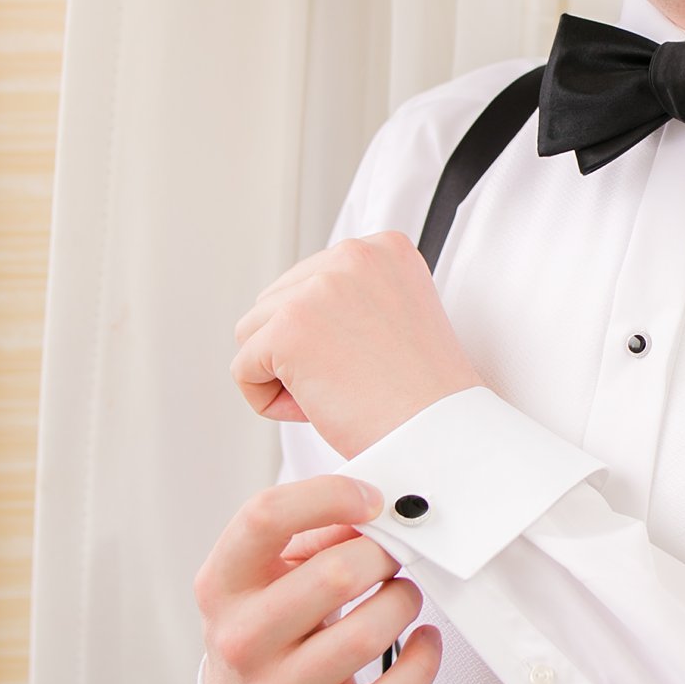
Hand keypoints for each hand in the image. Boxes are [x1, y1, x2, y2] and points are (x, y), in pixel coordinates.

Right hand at [196, 472, 442, 683]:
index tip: (371, 500)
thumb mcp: (269, 573)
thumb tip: (381, 510)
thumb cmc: (267, 626)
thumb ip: (316, 532)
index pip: (265, 516)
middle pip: (335, 575)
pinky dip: (422, 663)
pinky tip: (424, 640)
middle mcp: (240, 639)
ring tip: (404, 594)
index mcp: (222, 585)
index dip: (329, 495)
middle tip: (396, 553)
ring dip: (404, 602)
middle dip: (383, 555)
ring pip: (368, 635)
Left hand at [229, 229, 485, 458]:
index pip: (310, 283)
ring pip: (252, 334)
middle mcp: (351, 255)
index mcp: (383, 248)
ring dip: (283, 374)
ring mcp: (318, 288)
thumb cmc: (423, 397)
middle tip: (353, 384)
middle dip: (299, 352)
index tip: (369, 361)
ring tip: (337, 394)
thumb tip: (291, 305)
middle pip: (275, 303)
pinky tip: (318, 409)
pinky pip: (244, 370)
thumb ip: (352, 297)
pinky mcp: (289, 328)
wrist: (440, 434)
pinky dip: (269, 402)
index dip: (327, 335)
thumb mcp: (397, 317)